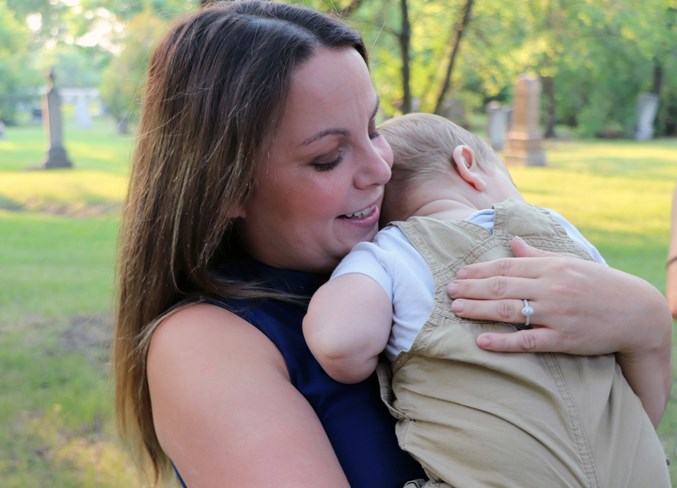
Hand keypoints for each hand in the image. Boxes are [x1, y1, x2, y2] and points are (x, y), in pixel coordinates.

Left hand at [447, 237, 670, 357]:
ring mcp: (557, 314)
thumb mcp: (569, 263)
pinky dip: (504, 341)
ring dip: (479, 309)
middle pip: (502, 287)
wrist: (637, 312)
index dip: (479, 270)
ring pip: (510, 310)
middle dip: (472, 288)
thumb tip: (511, 242)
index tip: (459, 274)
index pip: (506, 267)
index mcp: (551, 268)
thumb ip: (537, 256)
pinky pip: (528, 341)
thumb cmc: (599, 284)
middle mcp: (551, 288)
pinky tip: (482, 341)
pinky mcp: (564, 339)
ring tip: (457, 309)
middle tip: (449, 291)